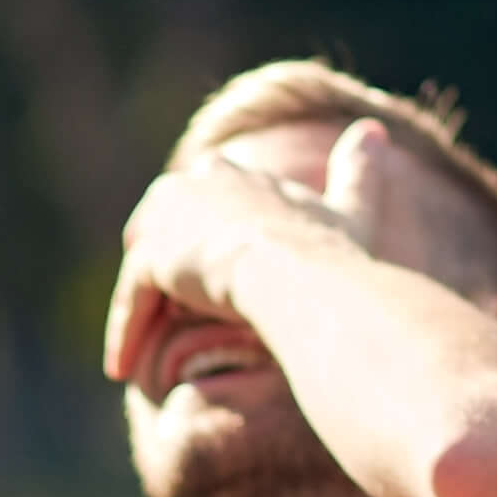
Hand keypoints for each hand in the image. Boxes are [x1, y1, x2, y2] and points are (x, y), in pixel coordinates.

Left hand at [100, 151, 365, 393]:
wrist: (303, 279)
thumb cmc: (333, 254)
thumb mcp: (353, 209)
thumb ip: (359, 172)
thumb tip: (376, 130)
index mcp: (235, 173)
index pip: (202, 195)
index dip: (199, 232)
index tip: (199, 268)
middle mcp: (196, 183)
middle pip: (160, 222)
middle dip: (154, 258)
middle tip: (151, 306)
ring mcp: (171, 219)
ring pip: (142, 264)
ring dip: (136, 302)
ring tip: (130, 343)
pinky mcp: (152, 257)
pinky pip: (132, 297)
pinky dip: (125, 330)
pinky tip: (120, 366)